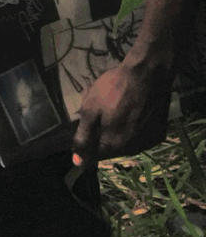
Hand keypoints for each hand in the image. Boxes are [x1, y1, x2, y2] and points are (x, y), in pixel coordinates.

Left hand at [72, 51, 172, 165]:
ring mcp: (148, 141)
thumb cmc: (114, 90)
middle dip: (102, 134)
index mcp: (113, 145)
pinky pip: (140, 137)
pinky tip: (131, 112)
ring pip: (125, 143)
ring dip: (117, 132)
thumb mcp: (90, 110)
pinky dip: (133, 129)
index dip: (86, 142)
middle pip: (110, 149)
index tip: (86, 126)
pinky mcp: (159, 133)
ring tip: (116, 109)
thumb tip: (78, 162)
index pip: (94, 155)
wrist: (148, 74)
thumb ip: (83, 137)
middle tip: (101, 112)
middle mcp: (132, 149)